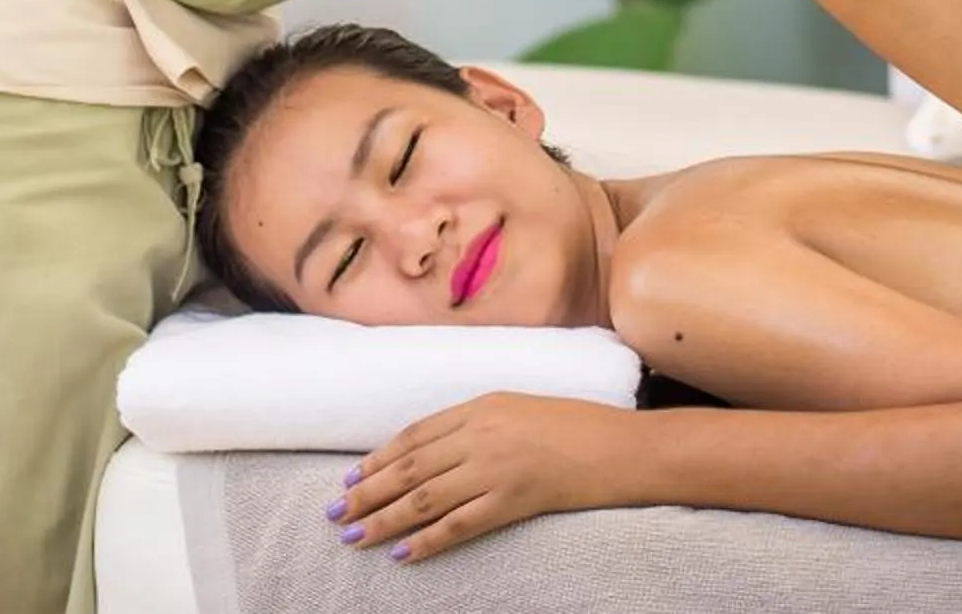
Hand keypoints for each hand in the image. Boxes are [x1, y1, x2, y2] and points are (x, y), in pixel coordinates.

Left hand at [329, 393, 634, 563]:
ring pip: (424, 498)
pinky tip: (403, 554)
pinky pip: (460, 525)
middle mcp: (481, 434)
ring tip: (354, 536)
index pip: (415, 435)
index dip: (379, 458)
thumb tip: (435, 451)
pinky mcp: (514, 500)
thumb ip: (478, 423)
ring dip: (384, 519)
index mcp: (481, 406)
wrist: (624, 448)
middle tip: (336, 512)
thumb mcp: (521, 409)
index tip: (351, 477)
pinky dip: (427, 541)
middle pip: (410, 467)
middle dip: (368, 491)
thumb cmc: (578, 426)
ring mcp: (496, 468)